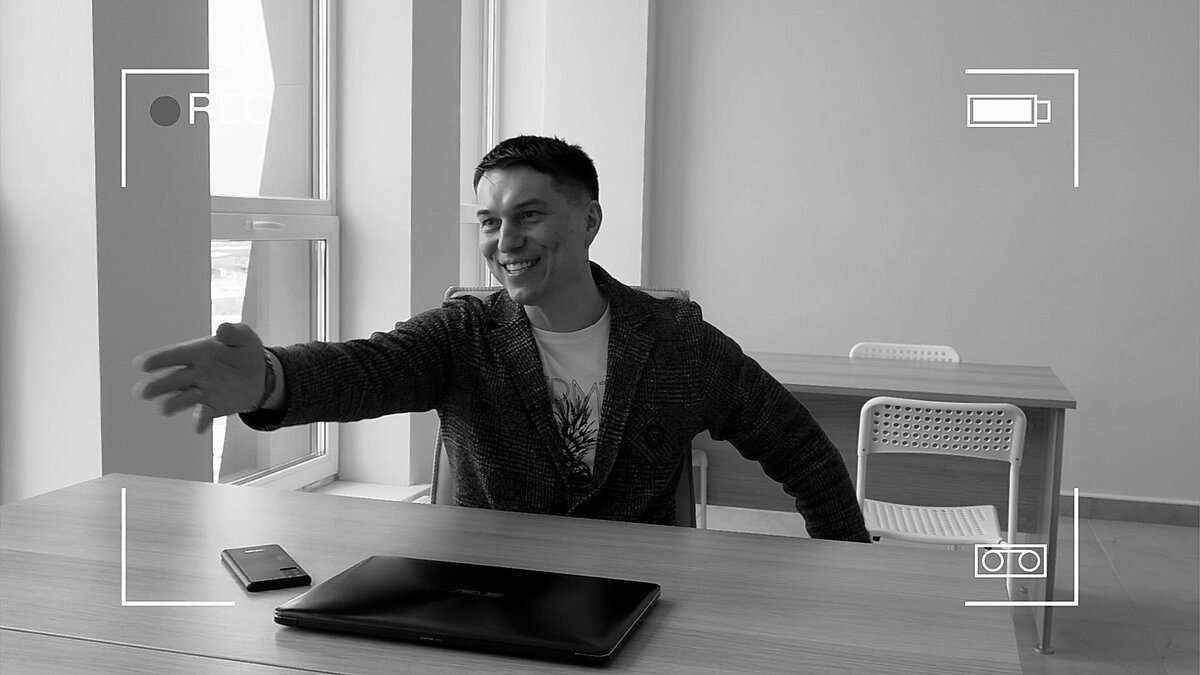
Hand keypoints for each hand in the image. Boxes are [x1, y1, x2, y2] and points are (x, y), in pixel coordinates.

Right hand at [133, 323, 266, 433]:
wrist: (259, 375)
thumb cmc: (244, 351)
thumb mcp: (244, 338)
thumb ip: (234, 333)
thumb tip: (223, 328)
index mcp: (197, 352)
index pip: (174, 355)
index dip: (159, 359)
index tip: (142, 365)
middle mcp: (193, 373)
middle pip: (171, 380)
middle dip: (156, 386)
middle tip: (142, 392)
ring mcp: (201, 392)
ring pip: (180, 399)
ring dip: (174, 403)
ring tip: (168, 407)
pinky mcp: (212, 408)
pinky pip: (203, 416)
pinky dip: (199, 421)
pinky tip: (198, 427)